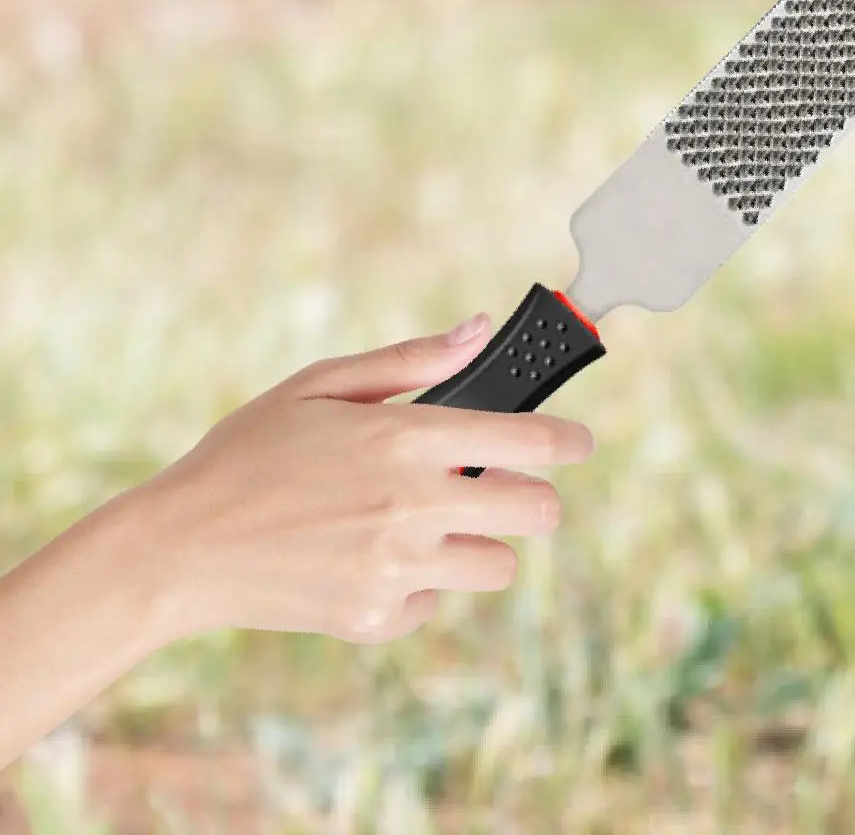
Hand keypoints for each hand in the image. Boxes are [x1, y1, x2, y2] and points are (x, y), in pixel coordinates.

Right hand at [132, 315, 593, 644]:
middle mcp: (411, 507)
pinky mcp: (376, 620)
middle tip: (505, 489)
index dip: (569, 441)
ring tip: (430, 524)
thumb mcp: (322, 385)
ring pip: (499, 566)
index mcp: (404, 439)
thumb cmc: (249, 452)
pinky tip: (372, 559)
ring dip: (481, 544)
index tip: (579, 443)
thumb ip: (411, 360)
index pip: (528, 443)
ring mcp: (396, 569)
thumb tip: (479, 329)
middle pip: (537, 513)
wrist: (179, 549)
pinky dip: (419, 586)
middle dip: (535, 497)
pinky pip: (436, 603)